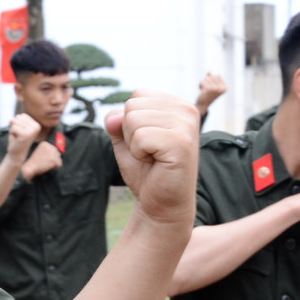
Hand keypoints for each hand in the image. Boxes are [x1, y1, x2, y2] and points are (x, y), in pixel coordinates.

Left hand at [6, 114, 42, 160]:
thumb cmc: (17, 140)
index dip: (18, 123)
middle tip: (18, 135)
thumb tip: (12, 120)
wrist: (17, 154)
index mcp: (36, 124)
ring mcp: (32, 131)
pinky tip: (16, 139)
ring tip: (17, 137)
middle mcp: (36, 127)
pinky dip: (12, 133)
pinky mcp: (26, 135)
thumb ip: (15, 120)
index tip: (20, 132)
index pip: (22, 115)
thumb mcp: (17, 126)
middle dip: (15, 126)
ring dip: (13, 130)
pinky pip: (13, 128)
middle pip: (19, 118)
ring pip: (15, 122)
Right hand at [22, 139, 62, 180]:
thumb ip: (47, 150)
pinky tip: (47, 167)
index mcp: (45, 143)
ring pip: (59, 159)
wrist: (30, 168)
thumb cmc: (33, 161)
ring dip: (54, 163)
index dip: (49, 156)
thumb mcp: (39, 151)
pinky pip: (59, 164)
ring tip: (45, 164)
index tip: (43, 158)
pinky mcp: (54, 160)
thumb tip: (57, 152)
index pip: (54, 149)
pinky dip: (55, 167)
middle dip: (52, 159)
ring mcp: (52, 153)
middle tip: (44, 162)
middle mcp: (50, 146)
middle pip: (57, 153)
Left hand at [105, 89, 199, 224]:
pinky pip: (140, 137)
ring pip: (133, 119)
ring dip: (134, 144)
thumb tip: (112, 117)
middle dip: (130, 133)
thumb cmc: (146, 171)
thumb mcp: (126, 140)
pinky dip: (139, 153)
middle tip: (149, 152)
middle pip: (132, 105)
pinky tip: (156, 163)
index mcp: (177, 104)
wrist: (162, 205)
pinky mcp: (182, 142)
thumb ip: (117, 122)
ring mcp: (187, 125)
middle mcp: (187, 109)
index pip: (136, 95)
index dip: (130, 122)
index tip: (147, 141)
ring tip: (152, 157)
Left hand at [196, 73, 227, 110]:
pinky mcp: (208, 89)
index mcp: (225, 88)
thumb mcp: (211, 85)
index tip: (212, 88)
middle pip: (212, 76)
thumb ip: (211, 78)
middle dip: (208, 81)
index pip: (218, 76)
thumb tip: (209, 71)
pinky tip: (201, 90)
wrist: (203, 105)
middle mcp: (221, 88)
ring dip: (203, 83)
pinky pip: (202, 81)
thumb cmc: (207, 95)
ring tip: (204, 91)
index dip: (213, 80)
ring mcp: (215, 89)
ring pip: (207, 78)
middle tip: (207, 90)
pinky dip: (200, 85)